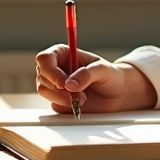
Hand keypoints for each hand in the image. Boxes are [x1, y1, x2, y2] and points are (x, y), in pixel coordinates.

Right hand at [35, 45, 157, 113]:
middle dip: (59, 88)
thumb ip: (87, 74)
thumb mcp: (103, 70)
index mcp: (63, 54)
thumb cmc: (111, 76)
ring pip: (44, 90)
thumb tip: (69, 85)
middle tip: (79, 95)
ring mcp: (54, 85)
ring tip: (82, 99)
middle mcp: (56, 68)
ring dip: (62, 98)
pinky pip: (52, 104)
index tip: (64, 84)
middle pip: (42, 76)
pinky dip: (65, 106)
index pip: (44, 58)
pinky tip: (79, 105)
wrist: (117, 95)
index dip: (51, 71)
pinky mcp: (57, 100)